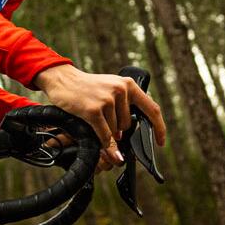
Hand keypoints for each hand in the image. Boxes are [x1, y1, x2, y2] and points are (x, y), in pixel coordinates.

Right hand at [31, 64, 167, 168]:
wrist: (63, 79)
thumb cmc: (87, 87)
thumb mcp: (111, 89)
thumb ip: (124, 105)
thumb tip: (129, 132)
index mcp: (129, 85)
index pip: (152, 109)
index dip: (159, 128)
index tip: (161, 142)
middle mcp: (121, 90)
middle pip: (128, 125)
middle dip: (118, 130)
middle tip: (104, 120)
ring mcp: (107, 100)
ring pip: (115, 131)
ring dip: (106, 131)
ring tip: (93, 117)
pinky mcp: (93, 110)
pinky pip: (104, 134)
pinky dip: (104, 144)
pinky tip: (103, 146)